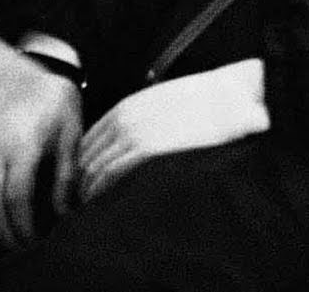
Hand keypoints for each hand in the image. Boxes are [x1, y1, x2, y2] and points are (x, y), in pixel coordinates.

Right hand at [0, 55, 81, 248]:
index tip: (32, 240)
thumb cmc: (55, 98)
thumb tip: (62, 213)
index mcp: (23, 140)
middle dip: (2, 230)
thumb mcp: (71, 131)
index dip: (22, 224)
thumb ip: (66, 173)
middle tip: (18, 244)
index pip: (16, 194)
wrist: (31, 62)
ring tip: (7, 231)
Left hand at [78, 60, 268, 203]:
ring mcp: (135, 131)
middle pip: (88, 152)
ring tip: (83, 208)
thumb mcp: (167, 107)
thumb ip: (146, 124)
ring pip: (96, 165)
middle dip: (79, 177)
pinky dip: (101, 189)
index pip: (91, 137)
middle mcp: (126, 116)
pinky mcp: (148, 148)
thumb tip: (137, 145)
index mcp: (129, 106)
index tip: (82, 182)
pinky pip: (113, 172)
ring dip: (86, 188)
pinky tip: (99, 203)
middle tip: (77, 201)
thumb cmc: (206, 107)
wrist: (230, 100)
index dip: (83, 161)